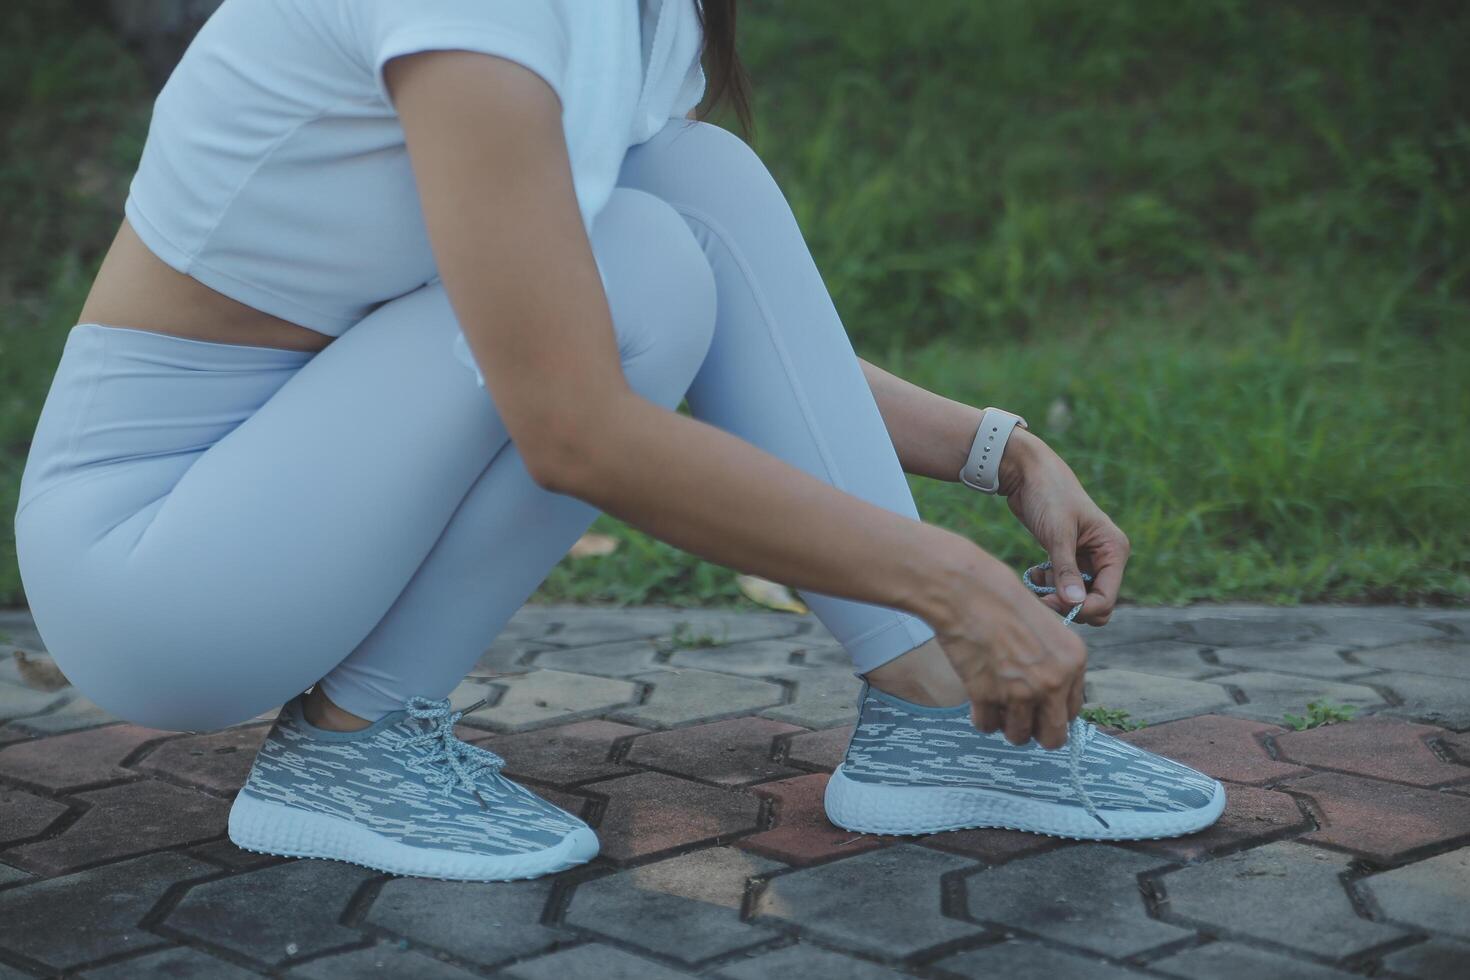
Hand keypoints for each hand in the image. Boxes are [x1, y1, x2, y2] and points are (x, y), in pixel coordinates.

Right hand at [928, 543, 1088, 748]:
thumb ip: (1057, 665)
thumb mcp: (1049, 630)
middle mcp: (1052, 681)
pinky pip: (987, 726)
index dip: (1053, 714)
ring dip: (1007, 724)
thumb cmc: (1005, 604)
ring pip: (1018, 736)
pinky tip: (979, 698)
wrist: (970, 592)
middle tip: (1021, 718)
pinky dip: (981, 717)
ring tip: (997, 703)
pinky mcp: (987, 695)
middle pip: (1053, 737)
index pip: (1072, 713)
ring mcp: (1020, 691)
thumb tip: (1052, 701)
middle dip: (1036, 732)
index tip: (1039, 709)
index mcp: (1074, 662)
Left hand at [997, 428, 1130, 625]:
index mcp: (1113, 549)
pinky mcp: (1069, 559)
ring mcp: (1087, 560)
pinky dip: (1048, 585)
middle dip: (1070, 605)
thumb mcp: (1058, 534)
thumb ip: (1066, 570)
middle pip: (1095, 603)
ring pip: (1077, 597)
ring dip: (1056, 595)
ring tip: (1036, 577)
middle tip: (1042, 597)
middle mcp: (1105, 557)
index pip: (1107, 597)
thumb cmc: (1048, 495)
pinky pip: (1063, 586)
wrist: (1028, 473)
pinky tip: (1034, 572)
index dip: (1083, 608)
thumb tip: (1074, 605)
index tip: (1052, 603)